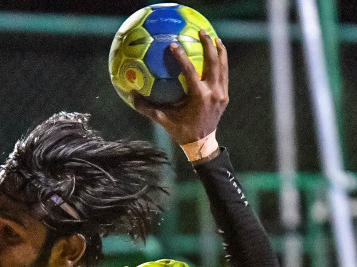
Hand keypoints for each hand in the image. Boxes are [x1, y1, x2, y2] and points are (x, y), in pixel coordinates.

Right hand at [133, 31, 228, 151]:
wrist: (202, 144)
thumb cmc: (181, 131)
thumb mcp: (164, 120)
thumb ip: (148, 108)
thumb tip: (131, 96)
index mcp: (199, 97)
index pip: (190, 71)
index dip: (182, 57)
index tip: (174, 44)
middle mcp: (213, 93)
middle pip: (213, 63)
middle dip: (208, 45)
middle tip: (202, 31)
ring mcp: (221, 94)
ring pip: (223, 67)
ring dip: (220, 51)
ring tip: (215, 38)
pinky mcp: (225, 96)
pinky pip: (224, 75)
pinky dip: (222, 63)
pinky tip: (218, 55)